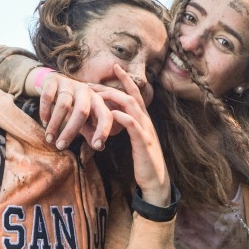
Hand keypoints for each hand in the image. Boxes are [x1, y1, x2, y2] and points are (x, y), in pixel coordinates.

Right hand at [37, 72, 114, 150]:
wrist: (55, 83)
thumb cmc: (73, 105)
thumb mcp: (84, 118)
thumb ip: (91, 131)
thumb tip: (100, 147)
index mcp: (96, 100)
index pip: (105, 115)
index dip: (103, 130)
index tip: (97, 146)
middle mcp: (85, 90)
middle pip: (82, 111)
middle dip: (71, 131)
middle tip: (61, 146)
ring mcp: (69, 84)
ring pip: (63, 105)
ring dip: (55, 124)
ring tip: (49, 138)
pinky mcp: (53, 80)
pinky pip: (48, 96)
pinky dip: (45, 111)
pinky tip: (44, 122)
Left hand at [91, 64, 169, 205]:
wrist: (156, 182)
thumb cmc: (143, 162)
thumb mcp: (134, 140)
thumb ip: (126, 127)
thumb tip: (111, 117)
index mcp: (143, 119)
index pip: (135, 93)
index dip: (125, 79)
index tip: (114, 66)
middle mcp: (146, 121)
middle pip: (131, 95)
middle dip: (111, 86)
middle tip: (91, 83)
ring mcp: (146, 130)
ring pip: (132, 106)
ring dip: (114, 98)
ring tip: (97, 94)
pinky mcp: (144, 143)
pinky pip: (133, 126)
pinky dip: (122, 117)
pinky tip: (111, 114)